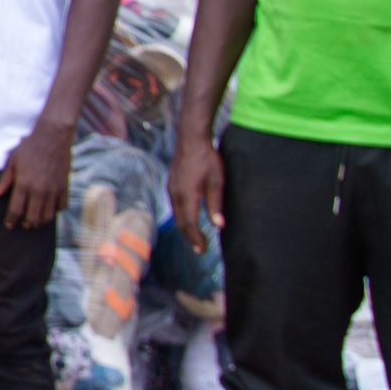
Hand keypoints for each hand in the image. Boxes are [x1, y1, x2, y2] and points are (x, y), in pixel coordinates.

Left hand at [0, 118, 74, 230]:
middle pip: (32, 217)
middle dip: (26, 224)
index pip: (16, 210)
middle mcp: (39, 191)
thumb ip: (5, 179)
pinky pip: (62, 206)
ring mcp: (53, 190)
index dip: (11, 220)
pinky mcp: (64, 187)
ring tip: (34, 221)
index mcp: (24, 185)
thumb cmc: (29, 148)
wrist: (53, 137)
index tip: (9, 226)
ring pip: (48, 216)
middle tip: (22, 225)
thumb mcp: (12, 161)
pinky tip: (50, 210)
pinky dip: (55, 211)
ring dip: (40, 221)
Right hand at [167, 135, 225, 256]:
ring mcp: (171, 189)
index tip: (203, 250)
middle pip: (180, 222)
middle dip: (190, 237)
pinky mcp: (171, 184)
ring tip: (195, 236)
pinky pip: (175, 206)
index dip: (196, 238)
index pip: (189, 223)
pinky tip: (189, 218)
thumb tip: (219, 225)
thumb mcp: (217, 181)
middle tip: (200, 249)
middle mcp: (175, 194)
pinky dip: (182, 216)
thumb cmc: (207, 159)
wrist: (191, 139)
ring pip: (176, 214)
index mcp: (187, 195)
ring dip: (185, 227)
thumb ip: (215, 204)